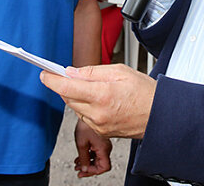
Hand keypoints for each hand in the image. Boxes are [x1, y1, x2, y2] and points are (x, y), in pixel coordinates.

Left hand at [40, 64, 155, 138]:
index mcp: (102, 94)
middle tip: (69, 75)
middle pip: (68, 98)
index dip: (52, 80)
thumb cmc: (144, 92)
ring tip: (93, 87)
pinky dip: (86, 106)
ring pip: (76, 108)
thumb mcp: (120, 71)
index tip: (44, 74)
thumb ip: (93, 71)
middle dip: (66, 86)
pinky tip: (98, 99)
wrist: (159, 114)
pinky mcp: (101, 131)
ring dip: (77, 96)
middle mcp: (97, 112)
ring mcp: (98, 124)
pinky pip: (85, 116)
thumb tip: (73, 72)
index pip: (67, 87)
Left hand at [74, 119, 111, 176]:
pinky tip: (81, 155)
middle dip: (88, 168)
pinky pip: (97, 152)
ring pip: (98, 158)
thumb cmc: (86, 124)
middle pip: (100, 164)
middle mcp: (106, 147)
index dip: (93, 171)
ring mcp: (104, 143)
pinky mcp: (101, 140)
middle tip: (78, 170)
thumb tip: (84, 168)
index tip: (84, 170)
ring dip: (87, 162)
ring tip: (77, 163)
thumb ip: (83, 158)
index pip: (104, 167)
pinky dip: (89, 155)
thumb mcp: (81, 143)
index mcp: (104, 148)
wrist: (87, 111)